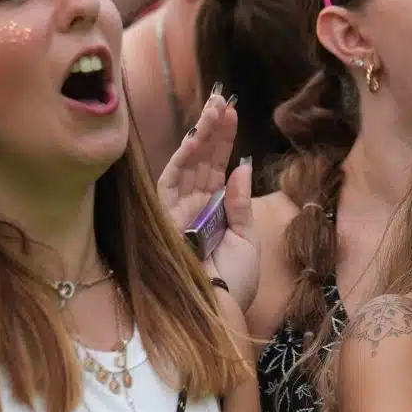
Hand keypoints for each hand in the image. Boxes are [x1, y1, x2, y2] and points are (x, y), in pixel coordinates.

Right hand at [158, 90, 258, 315]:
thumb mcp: (247, 241)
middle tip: (223, 98)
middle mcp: (192, 208)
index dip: (224, 140)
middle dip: (212, 129)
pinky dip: (183, 158)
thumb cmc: (233, 286)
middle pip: (201, 160)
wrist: (218, 314)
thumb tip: (241, 165)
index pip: (217, 168)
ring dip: (200, 135)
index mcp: (213, 212)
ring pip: (187, 164)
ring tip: (215, 108)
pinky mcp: (164, 218)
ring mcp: (177, 211)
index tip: (233, 110)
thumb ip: (241, 204)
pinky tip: (198, 136)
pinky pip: (171, 181)